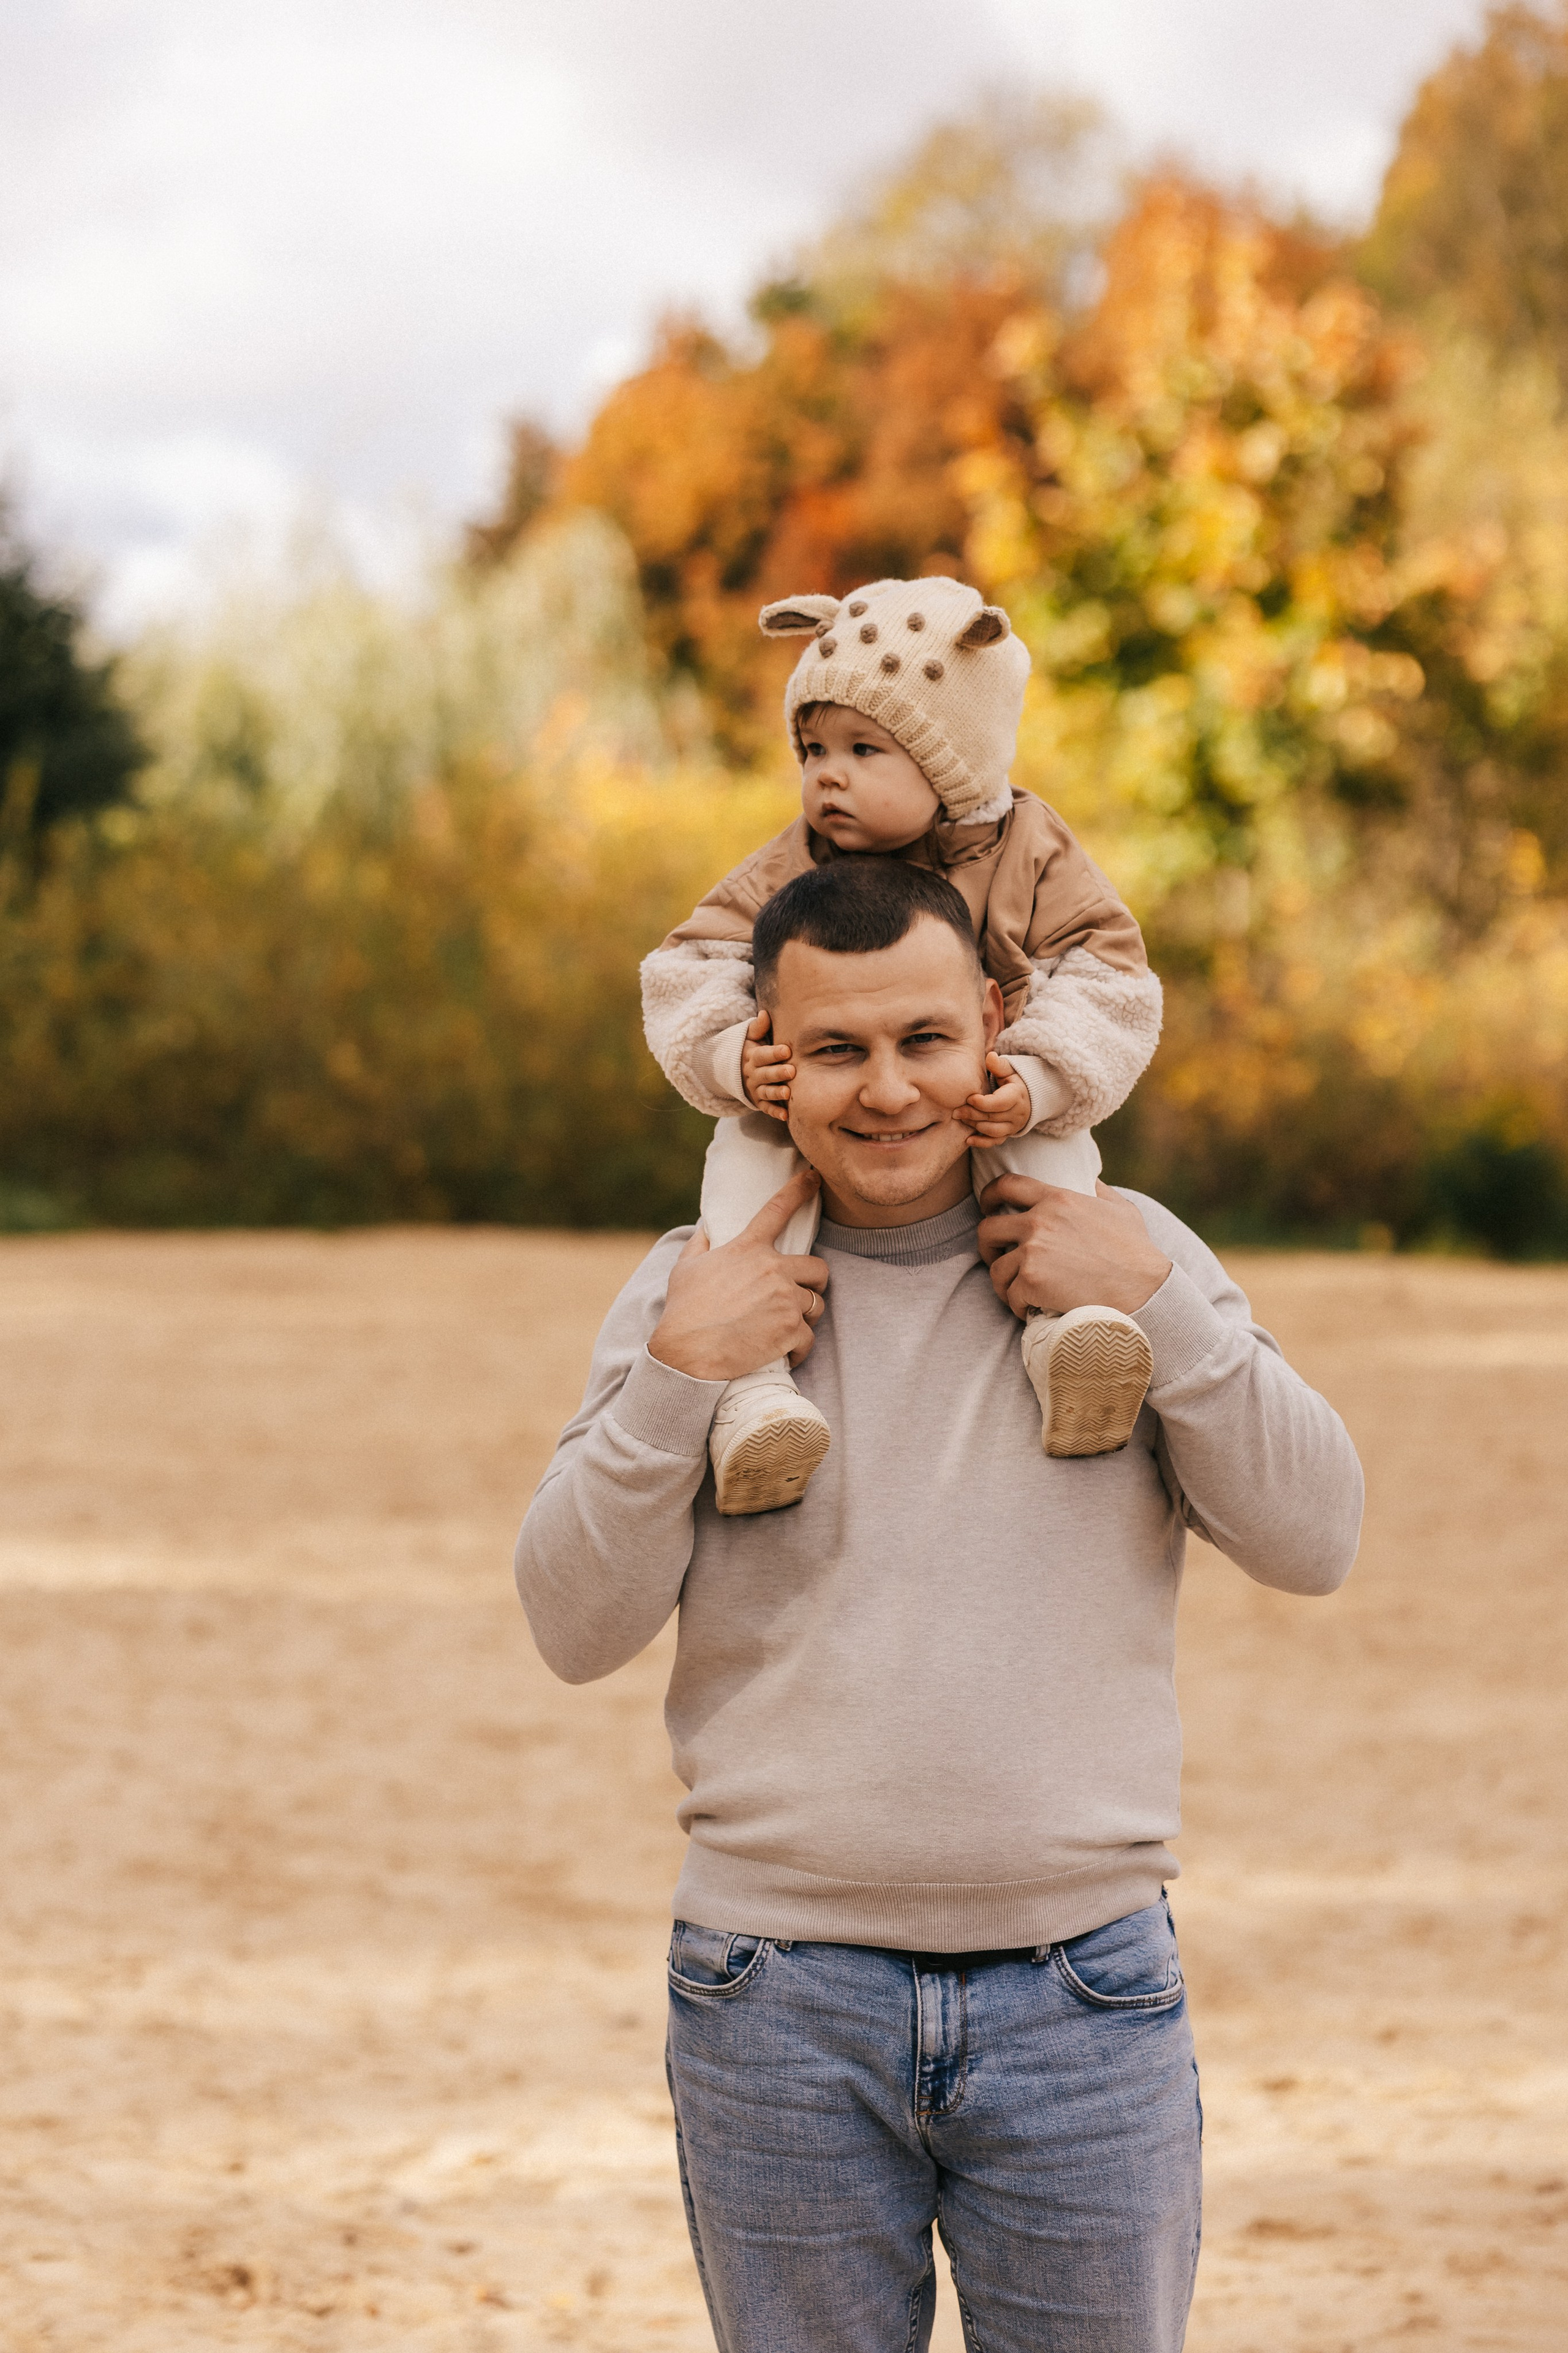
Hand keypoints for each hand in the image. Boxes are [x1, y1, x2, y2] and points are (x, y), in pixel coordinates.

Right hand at [649, 1167, 827, 1378]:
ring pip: (817, 1305)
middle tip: (801, 1295)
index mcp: (748, 1248)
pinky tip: (783, 1353)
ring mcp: (785, 1300)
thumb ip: (701, 1243)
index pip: (778, 1209)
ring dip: (805, 1317)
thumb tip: (706, 1227)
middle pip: (818, 1268)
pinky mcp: (790, 1330)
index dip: (799, 1189)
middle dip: (814, 1283)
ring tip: (783, 1329)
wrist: (687, 1354)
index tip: (814, 1177)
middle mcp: (773, 1269)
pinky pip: (809, 1338)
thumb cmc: (683, 1311)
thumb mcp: (685, 1268)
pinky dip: (799, 1348)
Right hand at [741, 1009, 794, 1122]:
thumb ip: (758, 1027)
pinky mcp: (759, 1102)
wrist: (737, 1072)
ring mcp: (756, 1089)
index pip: (762, 1055)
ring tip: (788, 1092)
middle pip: (765, 1074)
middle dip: (778, 1073)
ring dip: (776, 1093)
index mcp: (752, 1057)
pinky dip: (775, 1112)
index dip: (774, 1053)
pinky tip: (786, 1115)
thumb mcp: (751, 1037)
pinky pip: (766, 1108)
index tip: (787, 1050)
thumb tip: (764, 1013)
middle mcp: (753, 1074)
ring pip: (766, 1092)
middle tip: (792, 1071)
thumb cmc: (753, 1051)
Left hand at [954, 1052, 1032, 1145]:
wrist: (1028, 1098)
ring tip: (961, 1118)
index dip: (982, 1103)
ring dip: (974, 1126)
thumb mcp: (1009, 1070)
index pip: (999, 1103)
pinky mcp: (1008, 1134)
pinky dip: (982, 1143)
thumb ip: (999, 1065)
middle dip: (972, 1114)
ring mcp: (1013, 1126)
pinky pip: (995, 1142)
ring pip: (992, 1131)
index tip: (969, 1098)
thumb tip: (990, 1056)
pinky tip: (968, 1140)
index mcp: (1017, 1096)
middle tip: (956, 1111)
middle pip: (992, 1118)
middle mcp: (1017, 1113)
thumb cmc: (1012, 1081)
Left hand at [976, 1176, 1171, 1320]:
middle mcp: (1040, 1221)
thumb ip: (1098, 1191)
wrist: (1143, 1290)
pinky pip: (1010, 1296)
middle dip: (987, 1246)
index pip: (1006, 1185)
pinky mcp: (1031, 1282)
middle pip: (987, 1229)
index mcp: (1058, 1198)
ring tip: (1019, 1292)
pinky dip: (1018, 1306)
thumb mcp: (1121, 1209)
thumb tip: (1089, 1180)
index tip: (988, 1207)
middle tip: (997, 1258)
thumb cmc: (1137, 1253)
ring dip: (1004, 1283)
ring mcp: (1033, 1252)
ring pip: (995, 1268)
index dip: (989, 1196)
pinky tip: (1031, 1310)